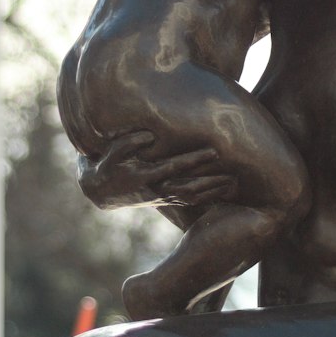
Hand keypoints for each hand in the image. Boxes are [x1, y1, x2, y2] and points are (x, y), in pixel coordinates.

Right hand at [78, 132, 237, 210]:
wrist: (102, 191)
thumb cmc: (109, 164)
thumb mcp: (113, 152)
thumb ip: (130, 142)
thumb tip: (150, 135)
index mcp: (145, 176)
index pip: (175, 167)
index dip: (195, 159)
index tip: (214, 151)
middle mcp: (156, 189)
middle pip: (189, 187)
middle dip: (211, 180)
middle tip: (233, 172)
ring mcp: (162, 197)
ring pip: (192, 197)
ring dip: (212, 191)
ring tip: (233, 182)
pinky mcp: (166, 200)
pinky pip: (190, 202)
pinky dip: (207, 198)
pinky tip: (222, 192)